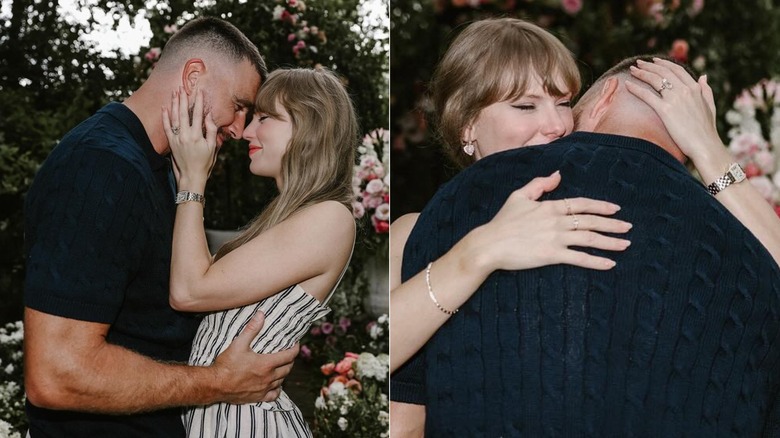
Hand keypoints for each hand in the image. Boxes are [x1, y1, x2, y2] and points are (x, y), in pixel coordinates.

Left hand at [162, 87, 218, 186]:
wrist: (191, 177)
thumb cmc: (205, 163)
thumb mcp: (212, 147)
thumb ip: (211, 131)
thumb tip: (209, 116)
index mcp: (197, 136)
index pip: (198, 114)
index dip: (198, 102)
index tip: (199, 91)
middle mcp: (185, 135)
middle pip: (183, 113)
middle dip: (183, 99)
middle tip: (182, 87)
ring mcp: (176, 138)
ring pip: (174, 117)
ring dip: (174, 104)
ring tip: (174, 92)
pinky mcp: (171, 142)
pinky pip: (166, 127)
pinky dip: (165, 117)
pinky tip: (165, 107)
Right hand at [210, 312, 298, 402]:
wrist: (215, 384)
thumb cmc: (227, 364)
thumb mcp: (239, 343)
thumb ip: (252, 329)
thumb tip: (261, 315)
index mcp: (267, 364)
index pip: (289, 356)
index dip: (295, 349)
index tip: (295, 344)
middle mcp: (268, 377)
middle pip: (288, 368)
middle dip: (290, 360)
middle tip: (288, 354)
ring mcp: (264, 388)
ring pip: (282, 381)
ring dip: (284, 373)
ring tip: (282, 366)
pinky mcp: (258, 397)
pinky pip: (273, 395)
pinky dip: (277, 390)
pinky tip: (275, 385)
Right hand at [472, 171, 631, 271]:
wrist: (489, 244)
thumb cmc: (502, 221)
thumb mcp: (518, 196)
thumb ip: (539, 184)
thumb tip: (558, 175)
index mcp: (549, 206)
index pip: (581, 204)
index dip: (600, 206)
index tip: (615, 209)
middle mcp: (556, 221)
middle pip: (591, 221)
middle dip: (612, 224)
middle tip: (628, 227)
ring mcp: (555, 238)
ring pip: (589, 239)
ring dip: (610, 242)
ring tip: (625, 244)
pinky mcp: (551, 255)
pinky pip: (579, 258)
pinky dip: (596, 261)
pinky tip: (610, 264)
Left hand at [625, 58, 728, 163]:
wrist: (704, 144)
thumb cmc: (707, 129)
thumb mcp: (710, 105)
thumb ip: (706, 90)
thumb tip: (703, 76)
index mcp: (695, 88)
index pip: (676, 70)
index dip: (664, 63)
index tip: (654, 61)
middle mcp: (685, 90)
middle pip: (663, 72)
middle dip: (649, 66)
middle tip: (638, 63)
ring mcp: (675, 99)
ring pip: (654, 80)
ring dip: (641, 73)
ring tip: (632, 70)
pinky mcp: (665, 110)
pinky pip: (647, 95)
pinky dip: (636, 88)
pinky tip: (628, 85)